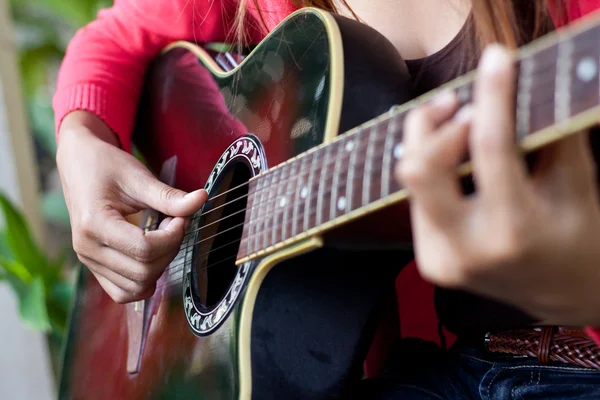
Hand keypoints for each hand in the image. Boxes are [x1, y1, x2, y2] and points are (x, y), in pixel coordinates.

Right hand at [56, 111, 206, 302]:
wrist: (80, 165)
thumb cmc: (106, 166)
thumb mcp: (139, 177)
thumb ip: (169, 196)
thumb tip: (202, 199)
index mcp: (94, 224)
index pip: (144, 249)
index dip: (172, 236)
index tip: (180, 216)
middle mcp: (87, 249)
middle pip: (143, 271)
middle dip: (169, 249)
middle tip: (173, 223)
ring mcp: (89, 261)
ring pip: (137, 287)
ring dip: (160, 264)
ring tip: (162, 235)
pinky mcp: (95, 267)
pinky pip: (123, 292)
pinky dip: (145, 280)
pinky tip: (154, 254)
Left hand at [396, 45, 599, 325]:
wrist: (562, 293)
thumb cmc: (577, 234)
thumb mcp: (577, 182)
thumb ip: (550, 133)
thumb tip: (526, 80)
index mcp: (515, 230)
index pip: (491, 149)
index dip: (492, 96)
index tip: (497, 60)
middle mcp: (468, 249)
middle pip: (419, 169)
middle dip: (430, 125)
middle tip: (454, 102)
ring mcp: (441, 260)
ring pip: (411, 183)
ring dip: (427, 143)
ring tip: (455, 123)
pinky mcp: (428, 262)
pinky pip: (417, 201)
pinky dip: (431, 172)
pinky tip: (451, 160)